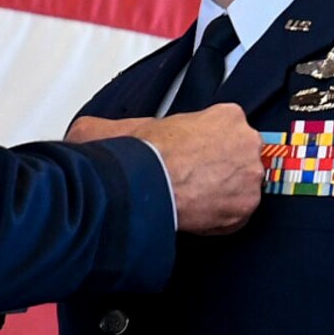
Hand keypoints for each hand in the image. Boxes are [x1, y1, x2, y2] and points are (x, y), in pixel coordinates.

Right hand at [71, 105, 262, 235]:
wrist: (151, 184)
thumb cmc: (146, 154)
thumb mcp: (126, 125)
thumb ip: (112, 123)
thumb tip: (83, 130)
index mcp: (228, 115)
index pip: (228, 129)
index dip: (208, 145)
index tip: (194, 158)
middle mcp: (247, 142)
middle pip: (239, 157)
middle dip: (220, 168)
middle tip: (194, 179)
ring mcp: (250, 176)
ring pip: (241, 186)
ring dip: (221, 193)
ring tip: (193, 198)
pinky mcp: (247, 206)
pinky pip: (238, 215)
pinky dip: (221, 218)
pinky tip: (198, 213)